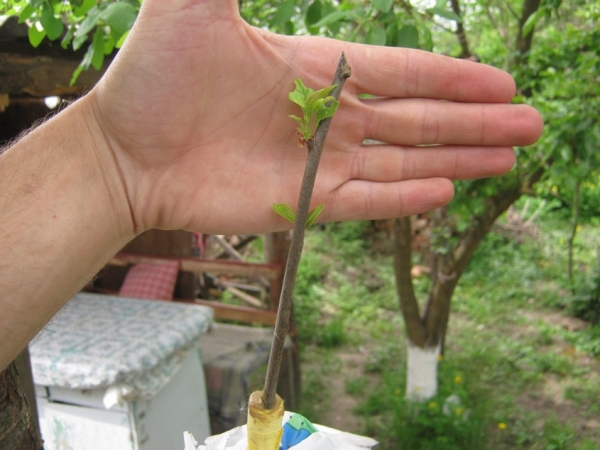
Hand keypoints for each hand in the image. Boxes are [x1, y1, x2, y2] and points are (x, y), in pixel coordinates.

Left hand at [88, 0, 542, 234]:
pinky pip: (367, 201)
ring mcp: (318, 163)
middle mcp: (327, 117)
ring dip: (456, 159)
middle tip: (531, 125)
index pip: (401, 73)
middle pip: (417, 119)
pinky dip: (406, 198)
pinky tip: (447, 192)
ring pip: (403, 161)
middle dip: (474, 123)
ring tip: (507, 160)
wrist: (125, 152)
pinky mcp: (303, 204)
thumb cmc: (153, 78)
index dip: (452, 79)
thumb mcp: (192, 3)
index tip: (500, 84)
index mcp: (316, 69)